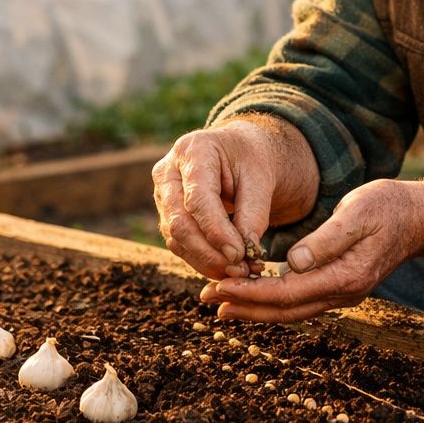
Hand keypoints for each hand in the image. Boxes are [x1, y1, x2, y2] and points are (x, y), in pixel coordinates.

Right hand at [153, 125, 277, 279]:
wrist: (239, 154)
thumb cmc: (250, 160)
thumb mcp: (260, 178)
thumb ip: (254, 214)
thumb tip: (244, 253)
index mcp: (194, 150)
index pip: (197, 198)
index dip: (216, 231)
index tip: (239, 254)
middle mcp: (168, 172)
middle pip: (179, 222)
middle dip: (209, 252)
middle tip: (239, 269)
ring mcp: (163, 195)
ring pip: (176, 238)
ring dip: (205, 261)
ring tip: (237, 271)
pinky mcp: (166, 215)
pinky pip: (179, 244)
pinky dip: (201, 260)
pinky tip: (224, 268)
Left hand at [201, 179, 423, 321]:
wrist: (419, 218)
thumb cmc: (388, 208)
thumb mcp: (359, 212)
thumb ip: (327, 238)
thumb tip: (292, 263)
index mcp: (347, 276)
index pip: (289, 292)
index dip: (252, 292)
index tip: (221, 285)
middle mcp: (344, 293)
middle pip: (286, 310)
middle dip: (245, 307)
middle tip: (207, 299)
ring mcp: (342, 293)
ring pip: (291, 311)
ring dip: (254, 308)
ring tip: (220, 302)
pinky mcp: (338, 286)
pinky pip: (299, 302)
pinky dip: (272, 301)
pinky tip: (251, 293)